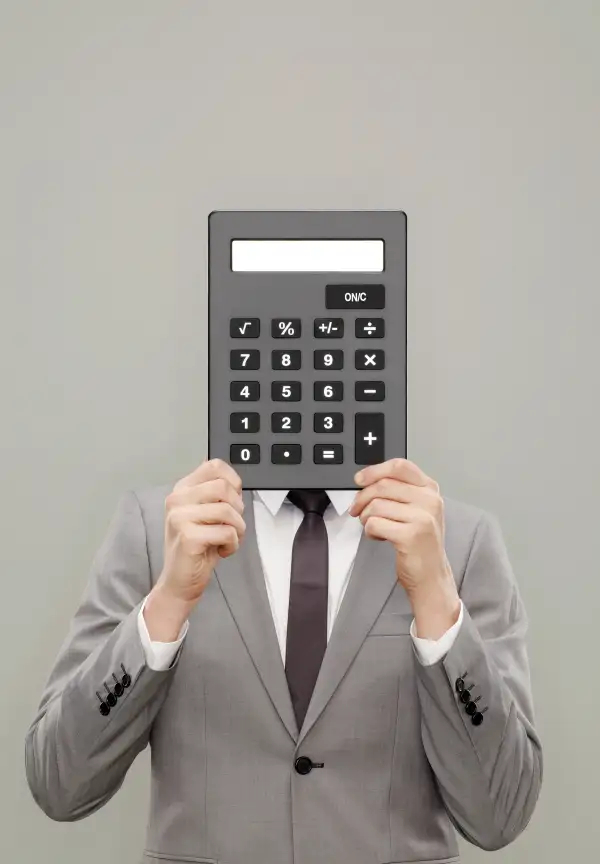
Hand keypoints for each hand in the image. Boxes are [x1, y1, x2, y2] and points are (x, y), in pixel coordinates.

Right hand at [144, 460, 244, 640]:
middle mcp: (177, 499)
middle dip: (238, 509)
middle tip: (232, 525)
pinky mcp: (188, 537)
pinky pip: (227, 532)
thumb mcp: (205, 514)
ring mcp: (179, 517)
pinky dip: (232, 544)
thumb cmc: (197, 547)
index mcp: (182, 489)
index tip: (233, 501)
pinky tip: (221, 551)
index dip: (233, 482)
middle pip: (224, 487)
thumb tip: (234, 481)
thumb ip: (215, 495)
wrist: (179, 582)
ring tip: (228, 540)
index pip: (214, 466)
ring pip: (227, 510)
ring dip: (238, 529)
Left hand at [349, 458, 460, 636]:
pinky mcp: (411, 536)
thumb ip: (398, 490)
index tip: (360, 479)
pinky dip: (370, 531)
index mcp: (430, 489)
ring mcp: (422, 518)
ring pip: (376, 505)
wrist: (431, 574)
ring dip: (365, 517)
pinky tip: (379, 537)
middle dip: (362, 497)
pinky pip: (374, 524)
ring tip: (373, 526)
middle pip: (383, 485)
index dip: (375, 470)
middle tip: (356, 509)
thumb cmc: (420, 541)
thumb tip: (367, 479)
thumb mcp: (416, 508)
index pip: (400, 466)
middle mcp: (430, 500)